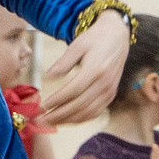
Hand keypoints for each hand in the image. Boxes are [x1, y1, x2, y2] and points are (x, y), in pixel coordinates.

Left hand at [36, 8, 130, 127]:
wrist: (117, 36)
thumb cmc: (95, 38)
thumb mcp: (77, 45)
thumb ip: (63, 62)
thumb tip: (48, 76)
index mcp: (95, 70)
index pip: (73, 91)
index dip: (57, 100)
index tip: (42, 106)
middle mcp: (104, 83)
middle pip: (79, 105)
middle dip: (59, 115)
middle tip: (41, 120)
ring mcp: (109, 91)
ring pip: (88, 113)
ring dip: (68, 120)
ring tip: (51, 123)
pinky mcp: (111, 95)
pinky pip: (96, 112)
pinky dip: (80, 119)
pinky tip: (67, 120)